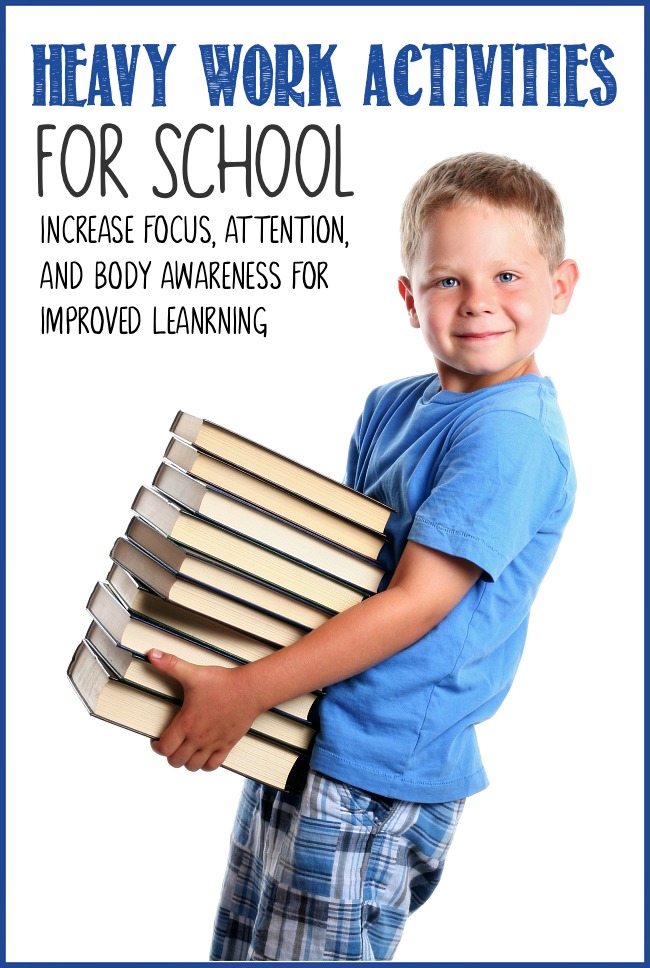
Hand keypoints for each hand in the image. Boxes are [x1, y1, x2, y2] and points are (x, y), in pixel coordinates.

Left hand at [147, 650, 259, 772]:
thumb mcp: (193, 673)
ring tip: (185, 750)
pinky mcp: (227, 745)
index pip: (164, 747)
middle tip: (170, 744)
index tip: (156, 740)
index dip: (156, 746)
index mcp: (186, 723)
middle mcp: (198, 738)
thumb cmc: (224, 683)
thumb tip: (152, 655)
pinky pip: (213, 765)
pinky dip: (205, 764)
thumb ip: (170, 664)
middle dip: (169, 754)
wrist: (249, 690)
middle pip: (176, 760)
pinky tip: (203, 754)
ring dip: (186, 761)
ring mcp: (213, 744)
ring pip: (193, 766)